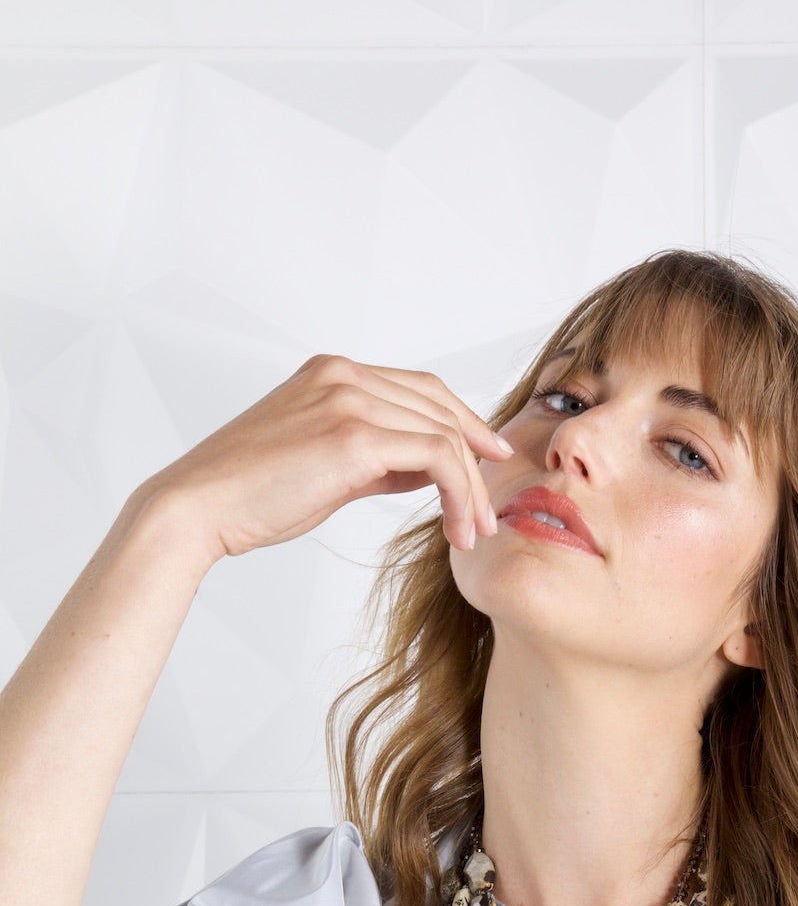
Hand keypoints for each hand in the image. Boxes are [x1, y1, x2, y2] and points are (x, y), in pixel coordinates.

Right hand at [138, 355, 514, 563]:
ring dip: (470, 488)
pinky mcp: (353, 435)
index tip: (487, 462)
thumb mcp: (324, 466)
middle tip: (490, 510)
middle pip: (440, 405)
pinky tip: (456, 527)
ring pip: (445, 433)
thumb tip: (424, 468)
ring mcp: (348, 399)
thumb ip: (375, 457)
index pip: (419, 389)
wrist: (198, 507)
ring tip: (475, 532)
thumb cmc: (250, 495)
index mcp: (332, 373)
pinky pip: (435, 455)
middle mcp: (343, 375)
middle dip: (476, 459)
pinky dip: (457, 493)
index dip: (462, 424)